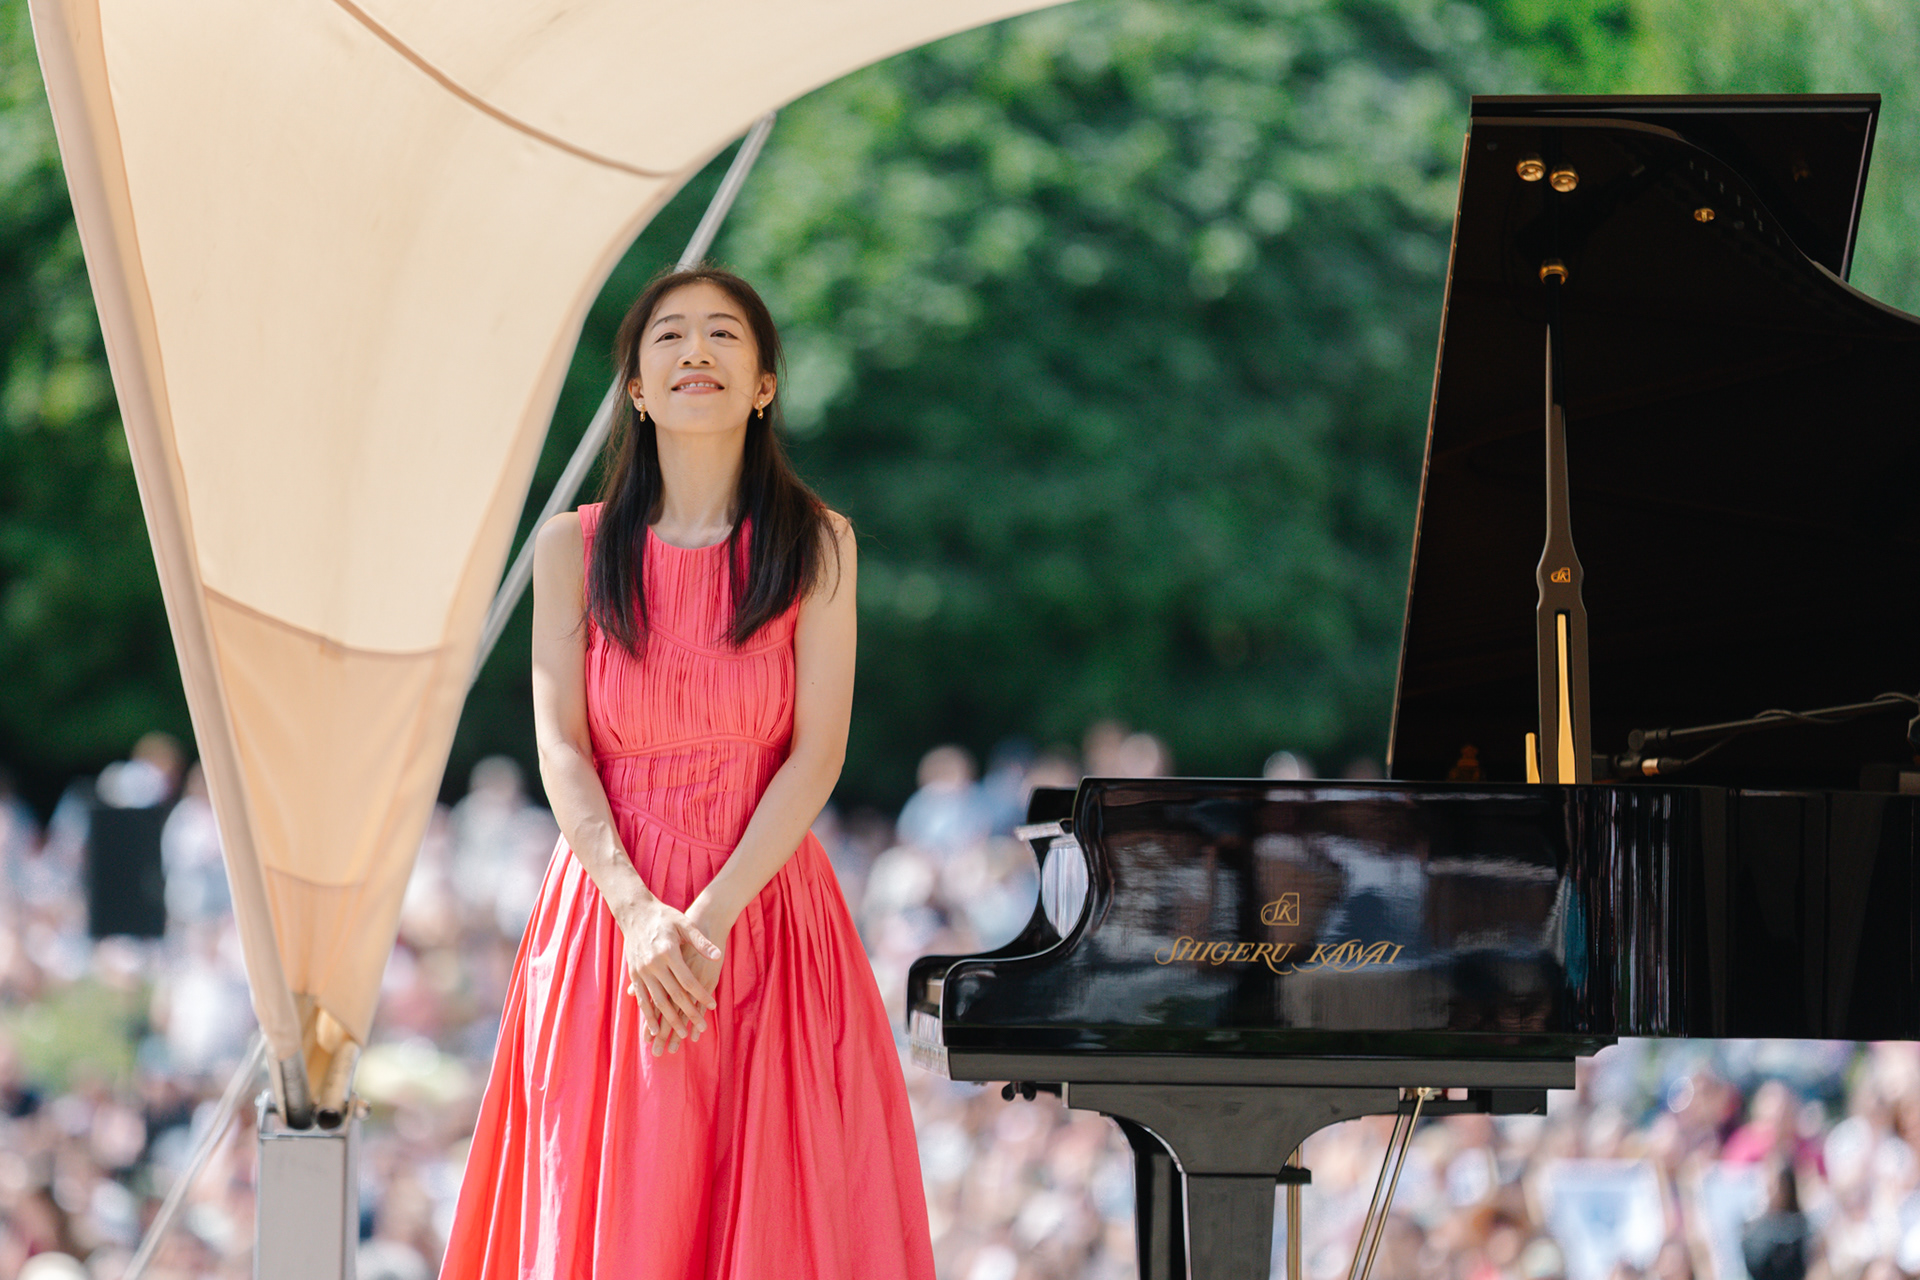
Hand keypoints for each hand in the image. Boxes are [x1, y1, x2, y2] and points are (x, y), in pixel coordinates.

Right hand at [616, 898, 721, 1054]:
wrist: (635, 912)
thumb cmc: (664, 917)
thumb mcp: (685, 924)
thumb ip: (701, 942)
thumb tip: (718, 955)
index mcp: (668, 952)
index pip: (688, 980)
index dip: (700, 995)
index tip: (712, 1006)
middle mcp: (654, 964)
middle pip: (674, 995)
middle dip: (688, 1013)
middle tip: (701, 1027)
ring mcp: (642, 970)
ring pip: (657, 1001)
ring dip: (668, 1019)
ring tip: (681, 1034)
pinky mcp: (634, 974)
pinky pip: (642, 998)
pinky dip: (648, 1014)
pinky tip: (655, 1028)